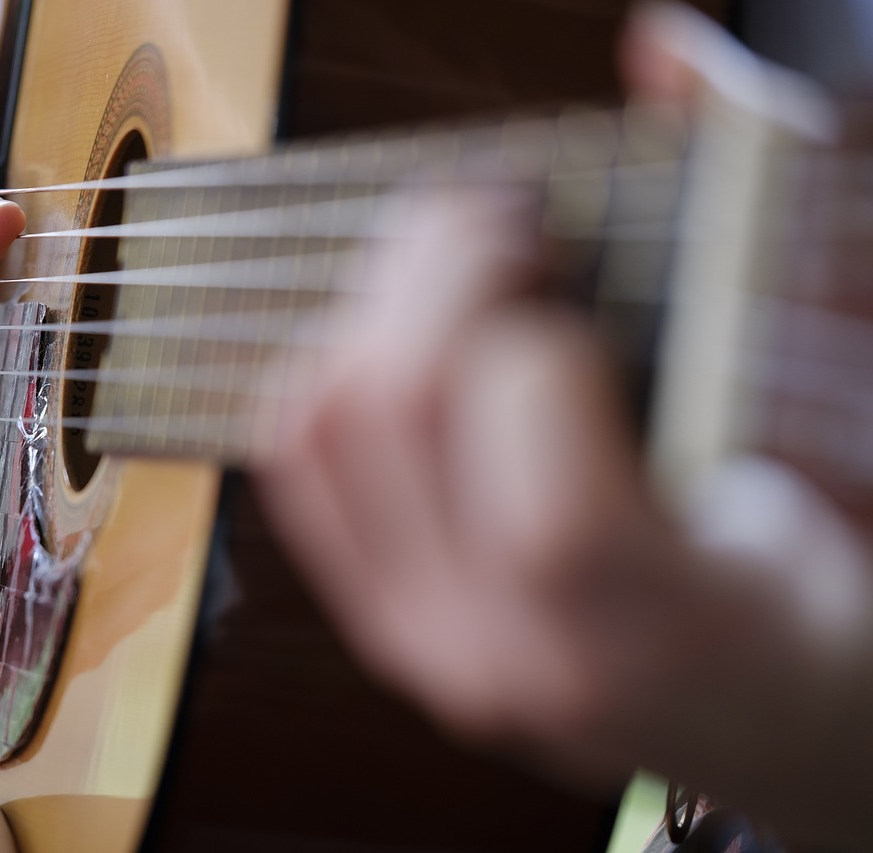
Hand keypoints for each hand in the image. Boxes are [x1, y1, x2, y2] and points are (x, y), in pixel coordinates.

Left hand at [257, 5, 872, 845]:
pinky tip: (406, 341)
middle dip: (434, 266)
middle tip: (505, 224)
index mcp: (650, 627)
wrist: (758, 715)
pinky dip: (332, 369)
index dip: (534, 344)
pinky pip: (294, 467)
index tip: (568, 265)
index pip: (539, 491)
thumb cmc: (810, 589)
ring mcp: (420, 639)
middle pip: (389, 414)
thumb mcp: (836, 432)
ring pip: (315, 428)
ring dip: (373, 306)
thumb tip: (660, 51)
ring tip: (458, 277)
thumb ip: (763, 236)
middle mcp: (505, 648)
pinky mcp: (374, 616)